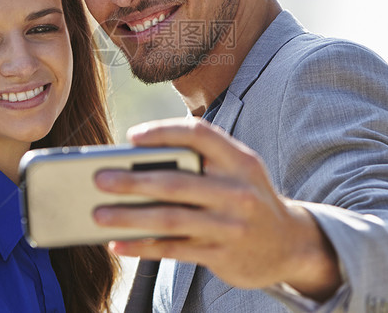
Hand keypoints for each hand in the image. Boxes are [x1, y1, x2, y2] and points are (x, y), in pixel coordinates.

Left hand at [93, 117, 340, 298]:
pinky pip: (173, 250)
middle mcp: (237, 191)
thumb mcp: (239, 171)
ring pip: (169, 220)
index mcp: (241, 161)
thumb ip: (202, 162)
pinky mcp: (222, 255)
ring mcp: (230, 226)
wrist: (290, 245)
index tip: (132, 137)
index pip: (200, 135)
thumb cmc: (247, 198)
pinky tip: (117, 243)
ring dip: (128, 217)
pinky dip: (141, 246)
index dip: (164, 132)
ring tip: (97, 214)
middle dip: (132, 180)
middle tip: (98, 179)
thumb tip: (135, 165)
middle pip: (175, 182)